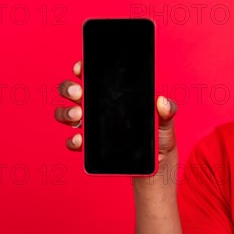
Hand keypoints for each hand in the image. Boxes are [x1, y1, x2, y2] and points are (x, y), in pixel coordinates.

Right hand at [55, 61, 178, 162]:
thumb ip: (167, 111)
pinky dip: (73, 140)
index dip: (82, 68)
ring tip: (79, 115)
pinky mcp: (90, 148)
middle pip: (72, 92)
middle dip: (69, 88)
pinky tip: (80, 139)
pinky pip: (73, 141)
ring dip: (66, 112)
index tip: (80, 67)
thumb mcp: (165, 122)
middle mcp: (97, 108)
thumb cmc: (159, 138)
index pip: (93, 76)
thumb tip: (162, 102)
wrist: (157, 166)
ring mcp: (91, 127)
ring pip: (67, 114)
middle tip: (79, 92)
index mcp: (114, 96)